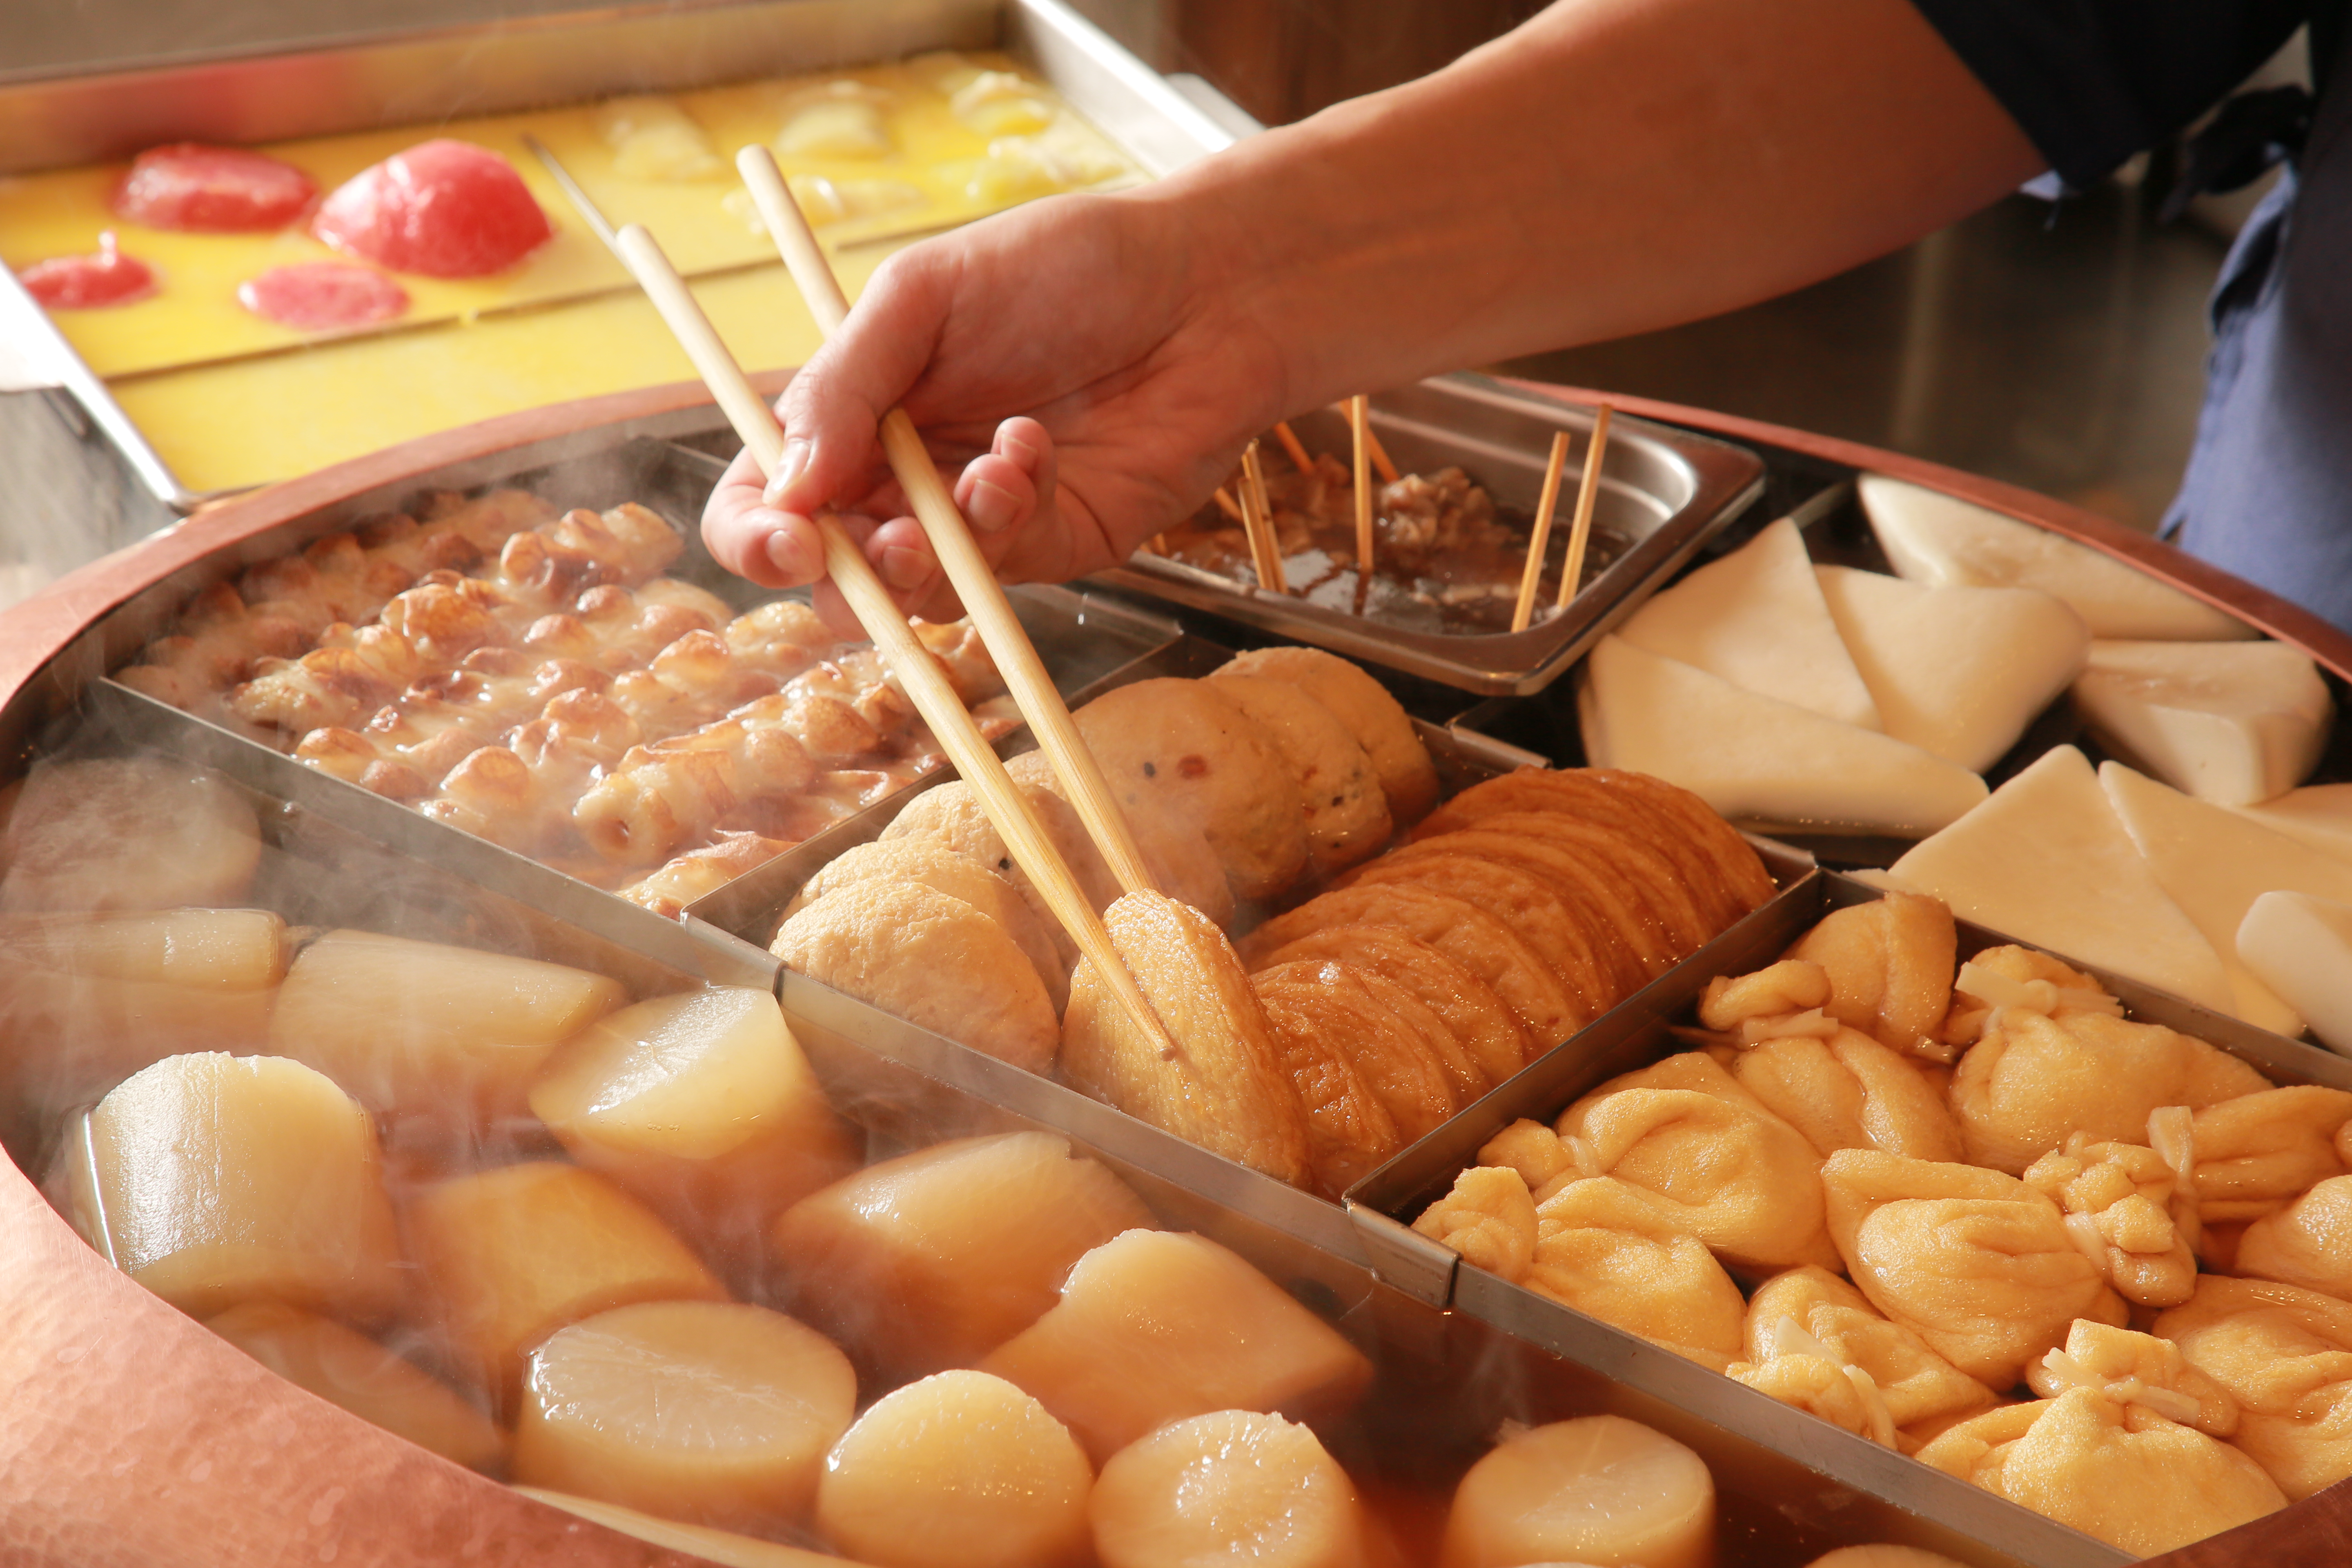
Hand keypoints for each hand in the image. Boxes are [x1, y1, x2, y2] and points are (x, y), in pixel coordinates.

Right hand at [701, 188, 1286, 627]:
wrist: (1205, 288)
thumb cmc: (1066, 265)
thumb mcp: (926, 293)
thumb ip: (845, 384)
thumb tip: (787, 483)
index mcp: (854, 416)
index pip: (768, 499)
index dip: (758, 534)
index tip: (788, 537)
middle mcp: (904, 480)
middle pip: (836, 573)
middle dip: (850, 574)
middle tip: (888, 541)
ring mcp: (977, 522)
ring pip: (918, 595)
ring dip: (933, 555)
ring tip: (982, 479)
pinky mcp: (1052, 544)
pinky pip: (1003, 568)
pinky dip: (1007, 514)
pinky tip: (1031, 449)